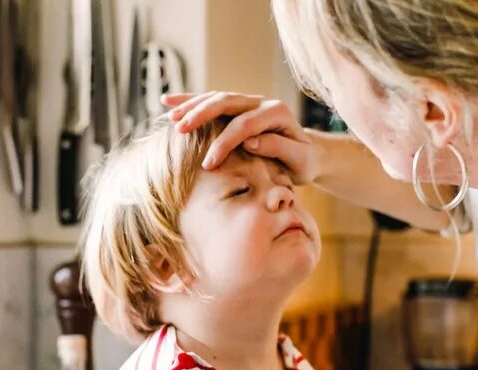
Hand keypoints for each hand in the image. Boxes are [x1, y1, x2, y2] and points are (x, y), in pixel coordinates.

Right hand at [161, 91, 320, 182]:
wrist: (309, 155)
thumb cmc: (304, 162)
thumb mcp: (300, 160)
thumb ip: (278, 148)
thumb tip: (250, 142)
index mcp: (277, 113)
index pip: (244, 124)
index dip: (224, 142)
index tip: (208, 164)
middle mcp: (261, 102)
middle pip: (226, 102)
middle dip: (201, 115)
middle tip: (180, 131)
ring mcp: (248, 102)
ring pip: (216, 97)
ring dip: (191, 106)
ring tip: (171, 118)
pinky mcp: (238, 108)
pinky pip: (211, 100)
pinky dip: (190, 100)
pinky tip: (168, 102)